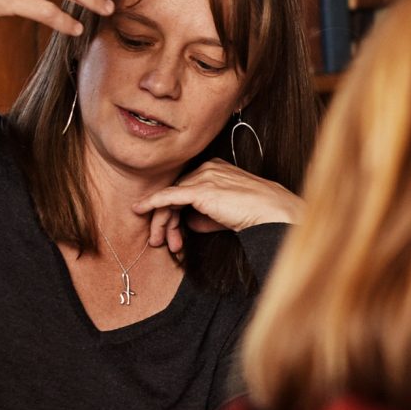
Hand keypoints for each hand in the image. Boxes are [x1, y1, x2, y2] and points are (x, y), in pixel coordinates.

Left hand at [131, 161, 301, 253]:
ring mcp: (203, 177)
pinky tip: (140, 210)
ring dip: (162, 221)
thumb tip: (187, 223)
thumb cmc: (254, 213)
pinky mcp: (199, 189)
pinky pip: (169, 196)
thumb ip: (204, 216)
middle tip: (160, 240)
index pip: (185, 189)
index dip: (175, 213)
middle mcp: (206, 168)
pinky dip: (153, 203)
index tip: (173, 234)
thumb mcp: (224, 213)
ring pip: (170, 198)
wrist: (270, 212)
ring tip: (158, 240)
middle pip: (175, 193)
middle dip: (166, 219)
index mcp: (214, 169)